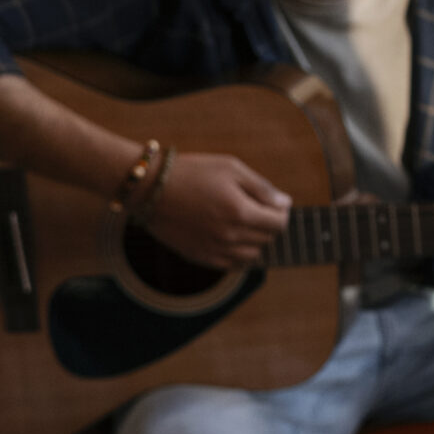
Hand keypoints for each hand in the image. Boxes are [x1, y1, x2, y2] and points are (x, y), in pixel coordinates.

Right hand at [139, 152, 291, 269]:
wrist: (149, 188)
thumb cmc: (192, 172)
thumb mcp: (231, 168)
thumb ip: (262, 188)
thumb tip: (285, 204)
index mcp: (240, 212)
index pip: (279, 223)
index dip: (282, 212)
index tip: (277, 202)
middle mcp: (229, 236)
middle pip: (267, 239)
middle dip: (270, 224)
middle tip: (260, 208)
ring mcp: (213, 249)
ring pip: (252, 255)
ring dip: (257, 240)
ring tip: (246, 222)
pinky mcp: (198, 256)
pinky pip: (232, 265)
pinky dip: (240, 254)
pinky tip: (233, 237)